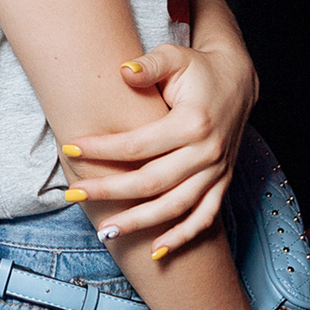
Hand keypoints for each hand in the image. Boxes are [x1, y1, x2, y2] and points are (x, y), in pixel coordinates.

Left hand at [63, 42, 255, 251]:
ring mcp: (217, 171)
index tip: (70, 149)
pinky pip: (204, 217)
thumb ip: (149, 65)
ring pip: (175, 206)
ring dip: (140, 222)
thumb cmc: (199, 68)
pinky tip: (156, 252)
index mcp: (192, 122)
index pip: (138, 144)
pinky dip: (182, 237)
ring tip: (105, 231)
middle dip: (109, 191)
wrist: (239, 81)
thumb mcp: (174, 57)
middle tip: (74, 194)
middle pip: (151, 181)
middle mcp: (207, 152)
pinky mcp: (222, 182)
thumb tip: (123, 71)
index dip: (102, 148)